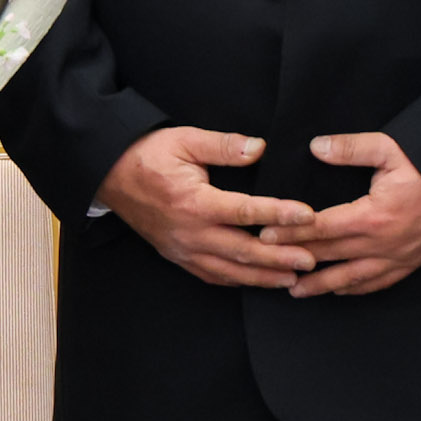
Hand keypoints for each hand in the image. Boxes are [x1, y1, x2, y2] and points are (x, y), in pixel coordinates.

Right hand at [96, 127, 316, 287]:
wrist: (108, 174)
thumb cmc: (148, 153)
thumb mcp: (184, 139)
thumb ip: (223, 146)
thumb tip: (259, 148)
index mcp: (193, 202)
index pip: (245, 211)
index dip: (279, 214)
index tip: (309, 215)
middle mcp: (190, 232)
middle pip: (243, 251)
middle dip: (280, 258)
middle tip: (312, 260)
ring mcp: (183, 249)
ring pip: (230, 271)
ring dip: (264, 276)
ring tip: (294, 278)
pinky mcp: (177, 256)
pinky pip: (211, 275)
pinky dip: (238, 281)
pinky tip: (258, 280)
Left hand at [257, 131, 420, 297]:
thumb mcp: (390, 149)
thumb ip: (350, 149)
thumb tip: (316, 147)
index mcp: (373, 216)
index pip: (321, 228)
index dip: (290, 233)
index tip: (264, 237)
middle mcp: (382, 244)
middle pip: (330, 255)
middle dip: (296, 260)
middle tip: (265, 266)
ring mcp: (397, 258)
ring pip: (351, 278)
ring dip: (321, 285)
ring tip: (294, 290)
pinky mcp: (409, 264)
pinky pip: (377, 283)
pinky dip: (354, 290)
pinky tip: (337, 291)